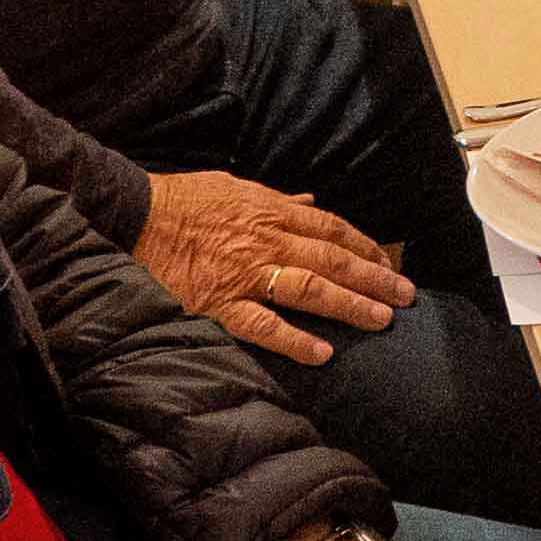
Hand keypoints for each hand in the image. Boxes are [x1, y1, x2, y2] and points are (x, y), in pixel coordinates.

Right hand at [134, 170, 413, 365]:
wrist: (133, 216)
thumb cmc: (182, 200)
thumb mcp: (235, 187)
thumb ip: (276, 199)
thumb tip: (309, 203)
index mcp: (271, 211)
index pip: (331, 229)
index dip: (364, 246)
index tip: (388, 263)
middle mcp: (267, 242)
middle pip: (332, 260)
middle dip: (374, 278)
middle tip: (406, 296)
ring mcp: (245, 275)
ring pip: (309, 290)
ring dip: (349, 305)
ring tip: (381, 320)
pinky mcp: (220, 304)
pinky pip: (263, 326)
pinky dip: (294, 340)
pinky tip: (322, 353)